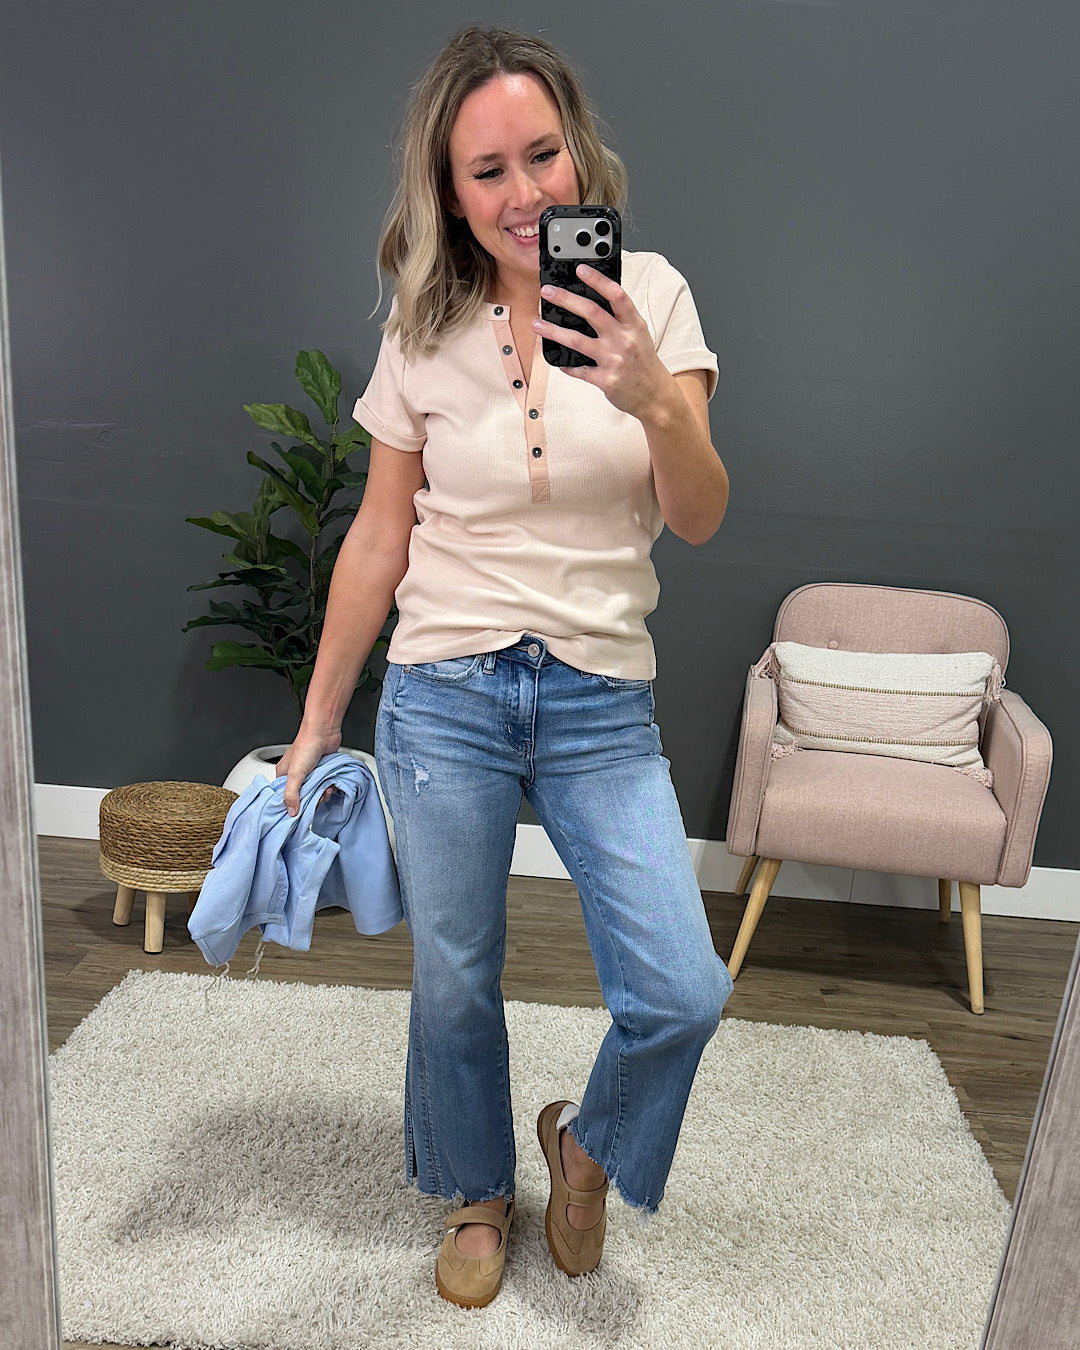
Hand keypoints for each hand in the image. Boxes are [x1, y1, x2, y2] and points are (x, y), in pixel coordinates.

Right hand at [276, 725, 342, 817]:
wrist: (324, 732)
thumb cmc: (306, 746)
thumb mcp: (296, 773)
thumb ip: (292, 794)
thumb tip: (291, 812)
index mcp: (283, 776)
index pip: (285, 798)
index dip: (293, 806)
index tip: (301, 810)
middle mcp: (296, 776)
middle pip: (303, 798)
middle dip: (313, 799)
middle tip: (318, 795)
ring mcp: (310, 775)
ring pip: (316, 793)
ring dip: (324, 793)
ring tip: (326, 787)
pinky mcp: (322, 772)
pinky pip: (325, 786)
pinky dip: (330, 786)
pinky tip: (332, 783)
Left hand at [532, 264, 673, 419]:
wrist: (655, 395)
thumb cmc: (644, 362)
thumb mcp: (639, 335)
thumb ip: (620, 319)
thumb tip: (591, 303)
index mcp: (634, 324)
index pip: (616, 295)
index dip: (598, 280)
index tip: (580, 269)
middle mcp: (624, 339)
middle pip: (591, 312)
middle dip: (565, 299)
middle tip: (547, 292)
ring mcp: (614, 360)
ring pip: (577, 340)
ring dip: (553, 331)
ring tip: (537, 324)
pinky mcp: (606, 380)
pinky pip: (579, 370)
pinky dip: (567, 365)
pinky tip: (559, 361)